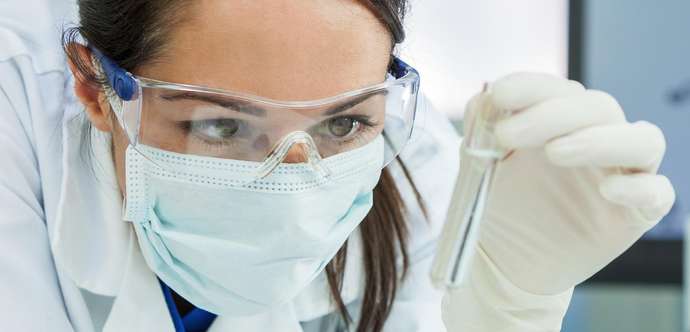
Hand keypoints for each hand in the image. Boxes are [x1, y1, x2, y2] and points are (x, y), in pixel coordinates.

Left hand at [442, 73, 674, 330]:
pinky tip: (608, 191)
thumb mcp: (480, 164)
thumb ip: (481, 129)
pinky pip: (658, 193)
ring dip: (600, 139)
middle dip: (552, 114)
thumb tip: (484, 97)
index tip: (499, 95)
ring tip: (554, 152)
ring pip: (642, 140)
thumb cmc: (499, 205)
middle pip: (599, 107)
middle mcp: (597, 140)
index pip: (559, 90)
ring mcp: (621, 175)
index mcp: (560, 122)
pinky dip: (639, 188)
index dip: (531, 87)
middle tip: (507, 134)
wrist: (505, 260)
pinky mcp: (635, 215)